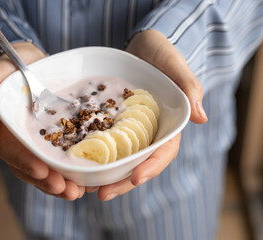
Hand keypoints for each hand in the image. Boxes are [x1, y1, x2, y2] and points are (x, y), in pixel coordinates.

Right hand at [0, 42, 84, 200]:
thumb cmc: (12, 68)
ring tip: (79, 190)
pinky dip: (76, 170)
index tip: (41, 171)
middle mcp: (23, 142)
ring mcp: (42, 142)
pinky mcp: (60, 137)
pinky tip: (90, 178)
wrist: (33, 62)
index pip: (12, 152)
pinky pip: (66, 158)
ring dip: (64, 183)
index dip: (25, 163)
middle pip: (32, 168)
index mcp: (5, 132)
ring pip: (50, 169)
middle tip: (67, 190)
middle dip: (49, 182)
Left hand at [95, 30, 207, 200]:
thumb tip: (201, 118)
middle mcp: (149, 131)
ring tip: (88, 189)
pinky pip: (104, 142)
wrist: (140, 44)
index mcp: (168, 123)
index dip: (151, 167)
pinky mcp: (113, 122)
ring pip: (120, 158)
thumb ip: (189, 87)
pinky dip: (95, 156)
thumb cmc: (161, 51)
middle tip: (102, 194)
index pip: (163, 151)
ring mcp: (130, 129)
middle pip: (139, 163)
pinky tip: (81, 166)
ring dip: (106, 176)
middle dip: (123, 181)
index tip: (135, 178)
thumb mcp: (174, 64)